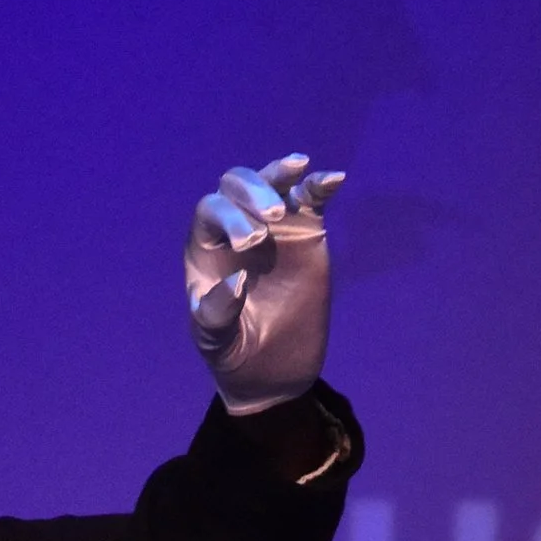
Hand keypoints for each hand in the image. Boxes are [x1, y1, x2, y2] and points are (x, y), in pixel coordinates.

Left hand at [185, 154, 342, 412]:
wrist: (271, 369)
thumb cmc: (233, 352)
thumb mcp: (216, 341)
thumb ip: (218, 313)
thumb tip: (237, 280)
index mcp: (206, 248)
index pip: (211, 211)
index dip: (229, 217)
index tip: (251, 243)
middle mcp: (236, 227)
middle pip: (237, 185)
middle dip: (254, 192)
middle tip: (272, 219)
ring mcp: (272, 225)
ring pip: (271, 181)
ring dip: (281, 174)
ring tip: (298, 171)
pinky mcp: (305, 230)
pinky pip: (311, 197)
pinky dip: (320, 184)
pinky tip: (334, 179)